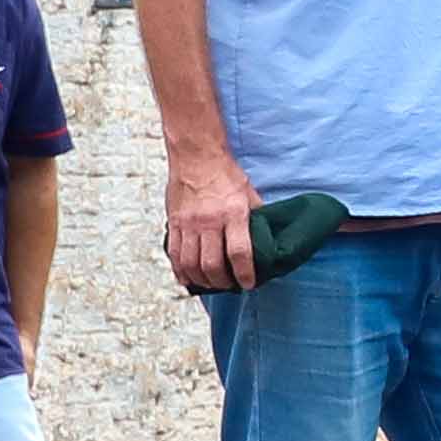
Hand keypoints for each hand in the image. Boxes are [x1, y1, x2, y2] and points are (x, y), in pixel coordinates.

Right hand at [166, 148, 265, 292]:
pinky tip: (188, 277)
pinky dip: (181, 270)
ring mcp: (189, 223)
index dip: (244, 274)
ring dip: (201, 280)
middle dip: (222, 282)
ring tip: (211, 283)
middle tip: (229, 285)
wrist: (197, 155)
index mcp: (233, 213)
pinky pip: (175, 254)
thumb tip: (266, 238)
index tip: (248, 284)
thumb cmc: (225, 174)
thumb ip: (255, 218)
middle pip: (212, 264)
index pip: (239, 253)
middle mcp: (209, 221)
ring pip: (191, 263)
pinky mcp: (175, 222)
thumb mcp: (249, 194)